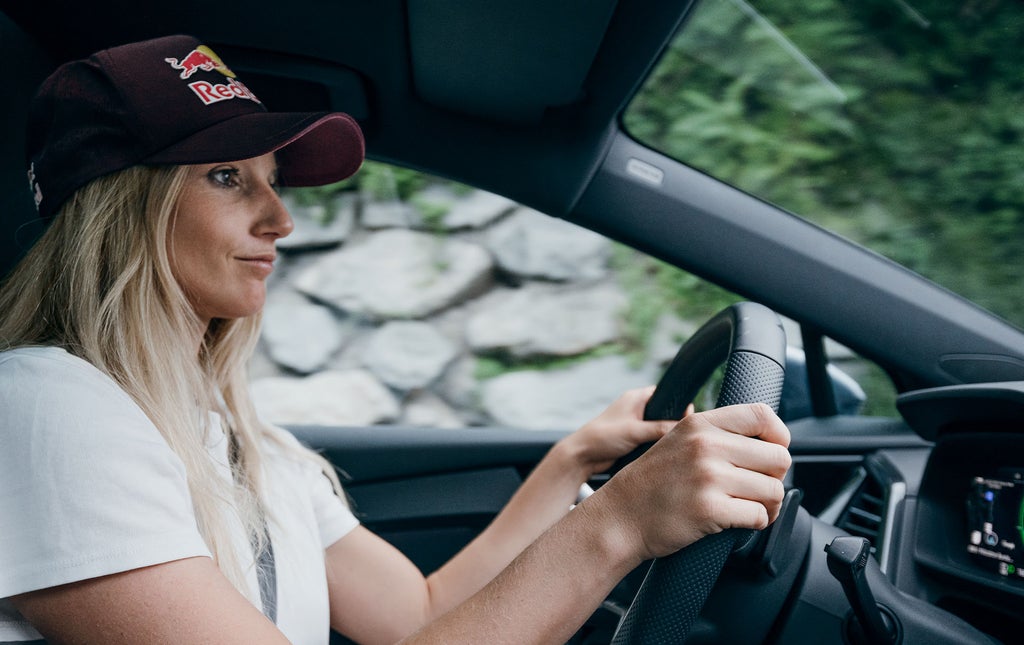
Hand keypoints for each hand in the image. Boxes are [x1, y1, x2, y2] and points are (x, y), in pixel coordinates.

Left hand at [557, 386, 688, 476]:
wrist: (582, 456)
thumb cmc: (603, 436)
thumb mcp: (635, 431)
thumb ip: (660, 428)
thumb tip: (684, 428)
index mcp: (636, 398)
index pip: (665, 394)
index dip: (678, 404)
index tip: (689, 416)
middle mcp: (636, 408)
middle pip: (665, 412)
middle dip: (674, 422)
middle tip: (685, 433)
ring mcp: (635, 424)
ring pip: (659, 428)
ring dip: (665, 436)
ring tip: (676, 444)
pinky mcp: (633, 439)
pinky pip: (652, 439)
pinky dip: (657, 444)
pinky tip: (665, 452)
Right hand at [591, 403, 791, 561]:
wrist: (620, 516)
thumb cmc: (653, 483)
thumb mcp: (678, 441)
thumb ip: (715, 434)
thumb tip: (765, 438)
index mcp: (700, 424)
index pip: (762, 415)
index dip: (779, 436)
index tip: (772, 452)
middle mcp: (706, 445)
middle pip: (778, 457)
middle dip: (774, 477)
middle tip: (758, 489)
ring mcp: (708, 477)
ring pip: (774, 490)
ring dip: (769, 505)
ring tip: (751, 507)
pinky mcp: (709, 509)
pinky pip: (760, 516)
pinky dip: (757, 523)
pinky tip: (740, 521)